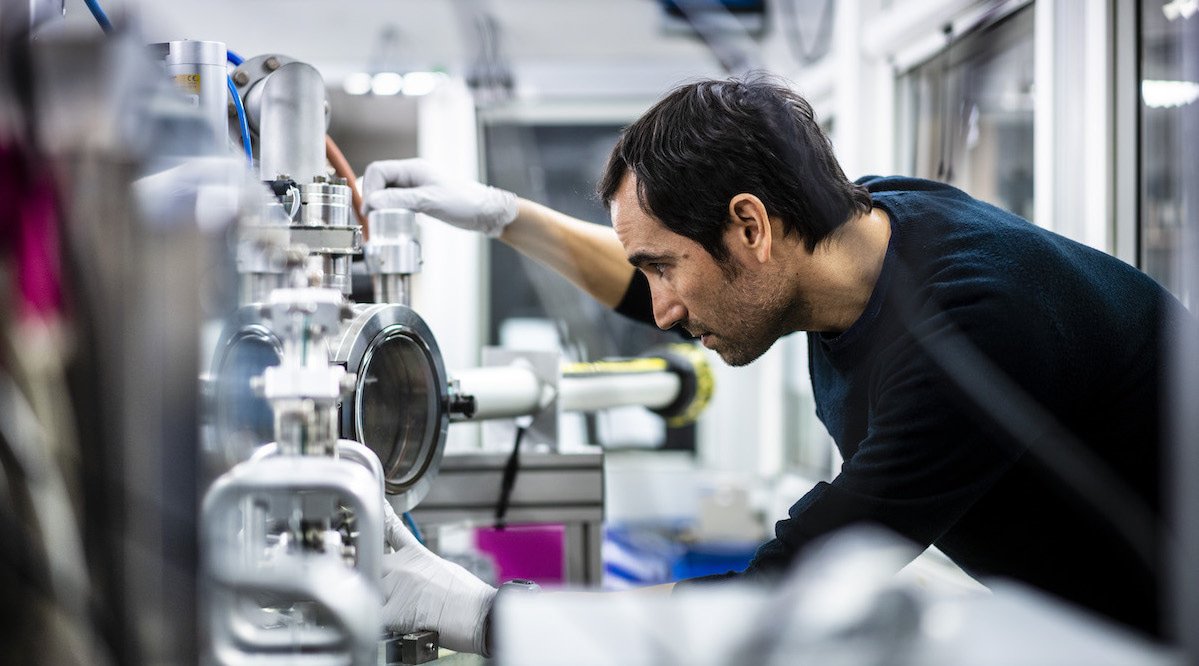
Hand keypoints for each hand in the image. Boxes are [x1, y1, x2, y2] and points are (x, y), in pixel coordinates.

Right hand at [362, 159, 517, 237]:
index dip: (369, 189)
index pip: (377, 171)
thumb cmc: (463, 203)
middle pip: (379, 181)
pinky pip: (397, 202)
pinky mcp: (420, 199)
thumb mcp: (429, 202)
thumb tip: (372, 202)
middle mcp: (411, 175)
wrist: (486, 212)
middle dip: (373, 198)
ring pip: (387, 193)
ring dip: (381, 206)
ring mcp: (415, 187)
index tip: (370, 210)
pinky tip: (395, 222)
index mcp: (412, 169)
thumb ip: (400, 201)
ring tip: (382, 222)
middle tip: (374, 218)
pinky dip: (392, 211)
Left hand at [380, 501, 496, 653]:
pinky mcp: (393, 612)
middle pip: (370, 564)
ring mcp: (395, 588)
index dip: (382, 519)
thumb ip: (422, 571)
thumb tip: (415, 582)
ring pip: (367, 590)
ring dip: (373, 602)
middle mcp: (402, 567)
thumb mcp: (446, 571)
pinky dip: (377, 624)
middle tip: (374, 587)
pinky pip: (373, 617)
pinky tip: (388, 627)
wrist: (479, 614)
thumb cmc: (470, 598)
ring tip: (387, 614)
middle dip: (368, 574)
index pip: (393, 530)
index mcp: (417, 555)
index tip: (376, 509)